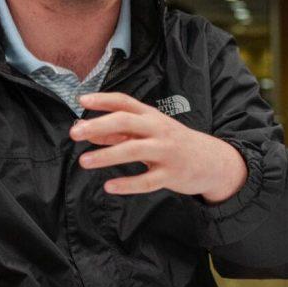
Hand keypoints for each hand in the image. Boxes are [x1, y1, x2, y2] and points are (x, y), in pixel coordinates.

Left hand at [71, 92, 246, 202]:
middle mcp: (158, 130)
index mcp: (151, 116)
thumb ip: (118, 131)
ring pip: (134, 150)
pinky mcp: (171, 175)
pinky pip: (147, 181)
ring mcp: (166, 152)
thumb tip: (86, 129)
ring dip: (107, 155)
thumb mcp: (149, 131)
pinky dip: (128, 184)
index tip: (81, 100)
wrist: (212, 160)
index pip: (125, 102)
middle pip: (126, 122)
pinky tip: (109, 187)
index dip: (103, 100)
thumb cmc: (173, 142)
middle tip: (75, 133)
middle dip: (99, 126)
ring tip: (84, 161)